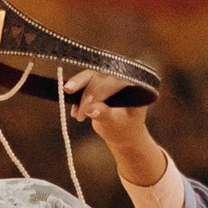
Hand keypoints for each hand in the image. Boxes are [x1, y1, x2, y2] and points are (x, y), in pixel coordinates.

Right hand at [68, 69, 171, 196]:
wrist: (125, 134)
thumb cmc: (126, 130)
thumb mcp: (116, 126)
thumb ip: (105, 116)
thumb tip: (93, 110)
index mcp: (135, 84)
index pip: (114, 81)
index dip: (99, 92)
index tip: (88, 108)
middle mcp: (124, 76)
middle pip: (101, 75)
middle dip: (87, 92)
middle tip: (80, 113)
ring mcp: (111, 77)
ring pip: (91, 74)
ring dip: (79, 88)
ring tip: (72, 104)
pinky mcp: (99, 81)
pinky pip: (85, 81)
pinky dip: (77, 93)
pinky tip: (74, 108)